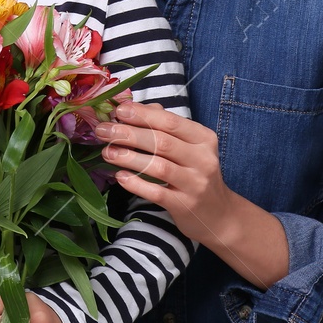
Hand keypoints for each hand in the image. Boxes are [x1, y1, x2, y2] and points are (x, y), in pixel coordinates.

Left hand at [94, 101, 236, 244]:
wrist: (219, 214)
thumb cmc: (196, 174)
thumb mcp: (189, 147)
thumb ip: (164, 126)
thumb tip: (132, 108)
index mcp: (203, 139)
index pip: (171, 122)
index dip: (142, 115)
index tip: (118, 111)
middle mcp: (202, 159)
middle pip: (162, 142)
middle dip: (129, 134)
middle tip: (103, 131)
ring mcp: (195, 184)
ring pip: (158, 167)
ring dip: (129, 158)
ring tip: (107, 152)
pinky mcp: (185, 205)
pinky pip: (157, 193)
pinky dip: (136, 184)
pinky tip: (120, 176)